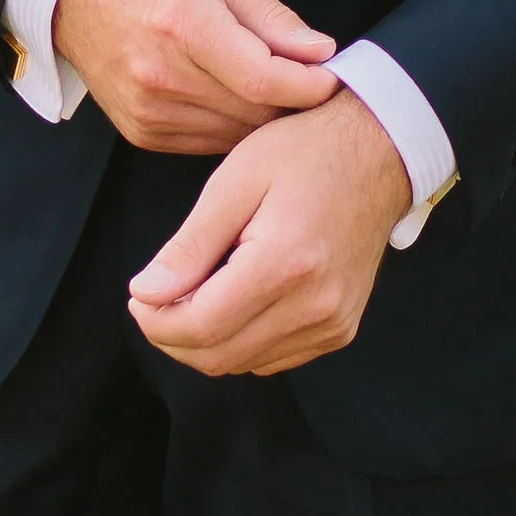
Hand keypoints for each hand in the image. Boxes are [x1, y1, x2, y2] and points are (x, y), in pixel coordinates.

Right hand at [52, 0, 339, 154]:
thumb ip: (271, 16)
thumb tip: (320, 51)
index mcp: (185, 24)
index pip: (263, 79)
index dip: (308, 86)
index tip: (332, 78)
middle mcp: (162, 74)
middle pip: (254, 112)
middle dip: (291, 100)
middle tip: (308, 80)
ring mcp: (149, 109)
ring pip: (235, 135)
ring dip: (262, 117)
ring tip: (272, 87)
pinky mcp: (143, 132)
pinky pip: (208, 144)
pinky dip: (230, 126)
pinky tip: (232, 98)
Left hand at [126, 89, 408, 374]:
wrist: (378, 152)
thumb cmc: (302, 153)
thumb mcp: (234, 182)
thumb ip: (189, 246)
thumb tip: (145, 295)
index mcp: (286, 263)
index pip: (202, 327)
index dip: (156, 322)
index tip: (137, 297)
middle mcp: (316, 306)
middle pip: (220, 356)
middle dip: (173, 336)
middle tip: (153, 298)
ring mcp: (333, 324)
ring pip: (244, 364)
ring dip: (206, 340)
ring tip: (192, 291)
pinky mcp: (340, 330)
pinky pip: (273, 358)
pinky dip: (240, 340)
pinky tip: (231, 299)